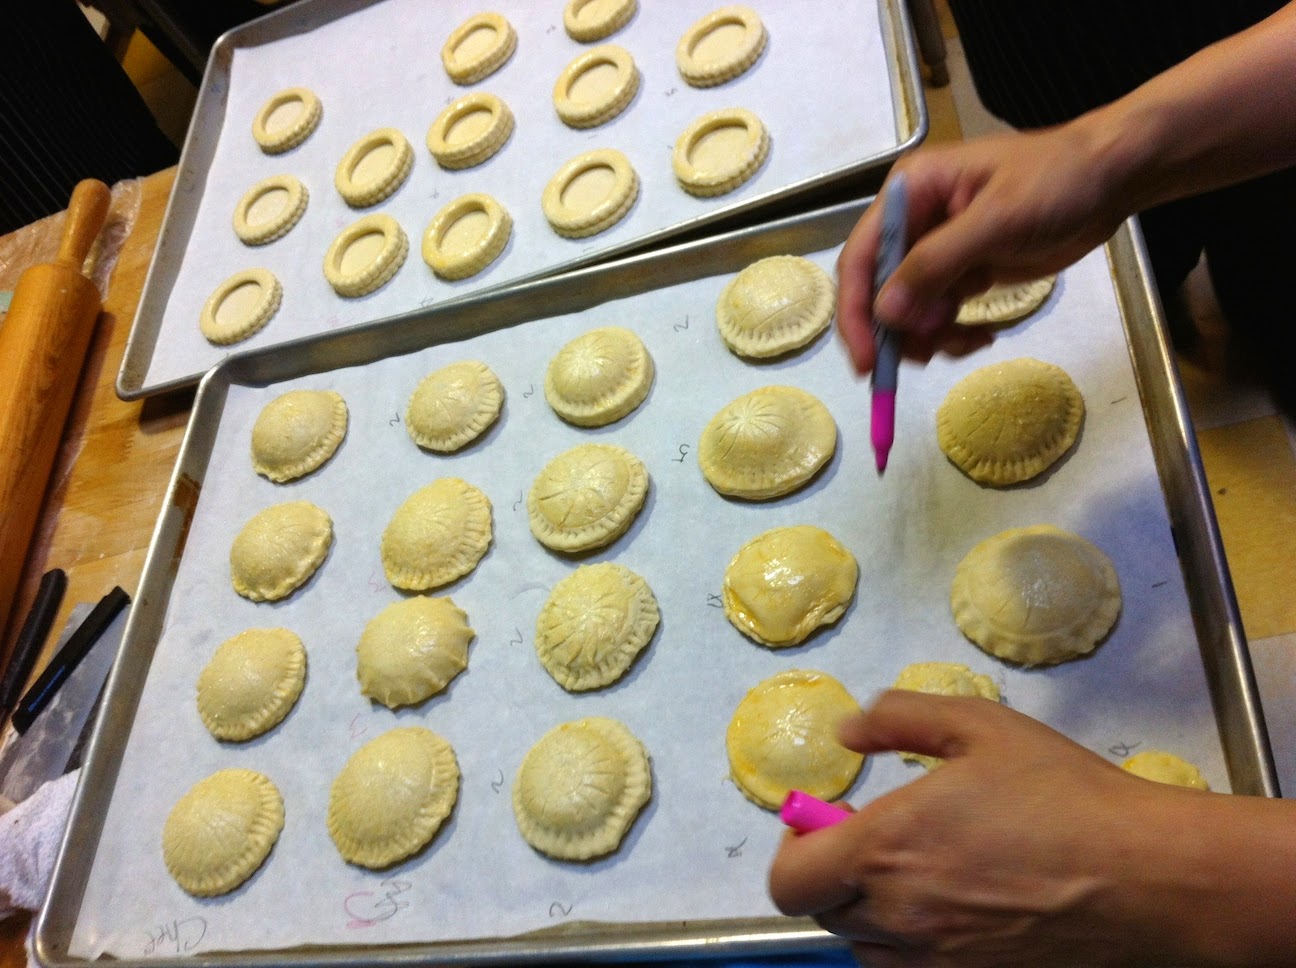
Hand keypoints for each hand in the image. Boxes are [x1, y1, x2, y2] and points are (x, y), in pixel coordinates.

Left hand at [767, 690, 1205, 966]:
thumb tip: (845, 733)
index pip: (789, 882)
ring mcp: (937, 962)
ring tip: (915, 875)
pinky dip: (910, 945)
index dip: (791, 851)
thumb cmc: (1063, 795)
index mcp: (886, 848)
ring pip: (864, 949)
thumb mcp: (978, 726)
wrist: (1148, 877)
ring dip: (869, 913)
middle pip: (824, 914)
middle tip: (874, 841)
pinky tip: (951, 910)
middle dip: (834, 874)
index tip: (820, 823)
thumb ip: (898, 719)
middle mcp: (899, 916)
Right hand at [838, 122, 1133, 372]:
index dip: (857, 310)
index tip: (868, 359)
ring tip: (968, 342)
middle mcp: (913, 221)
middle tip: (918, 363)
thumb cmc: (1055, 182)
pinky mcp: (964, 272)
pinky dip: (952, 334)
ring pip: (908, 309)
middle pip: (878, 289)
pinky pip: (939, 315)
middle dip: (894, 330)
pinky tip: (982, 337)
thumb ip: (935, 264)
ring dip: (927, 337)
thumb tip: (884, 312)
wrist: (1112, 179)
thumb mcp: (996, 219)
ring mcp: (938, 249)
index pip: (861, 257)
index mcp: (908, 193)